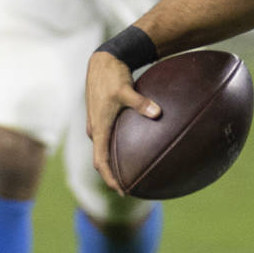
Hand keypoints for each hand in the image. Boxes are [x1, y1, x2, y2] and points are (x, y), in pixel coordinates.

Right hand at [85, 51, 161, 193]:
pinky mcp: (102, 116)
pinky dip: (118, 146)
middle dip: (114, 175)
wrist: (102, 61)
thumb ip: (141, 103)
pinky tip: (136, 145)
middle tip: (132, 187)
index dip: (110, 179)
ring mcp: (97, 123)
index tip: (122, 191)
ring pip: (105, 148)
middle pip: (102, 159)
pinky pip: (109, 137)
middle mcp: (95, 129)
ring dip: (115, 161)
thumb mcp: (126, 90)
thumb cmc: (112, 76)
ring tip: (133, 171)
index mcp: (98, 128)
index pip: (101, 162)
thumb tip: (158, 113)